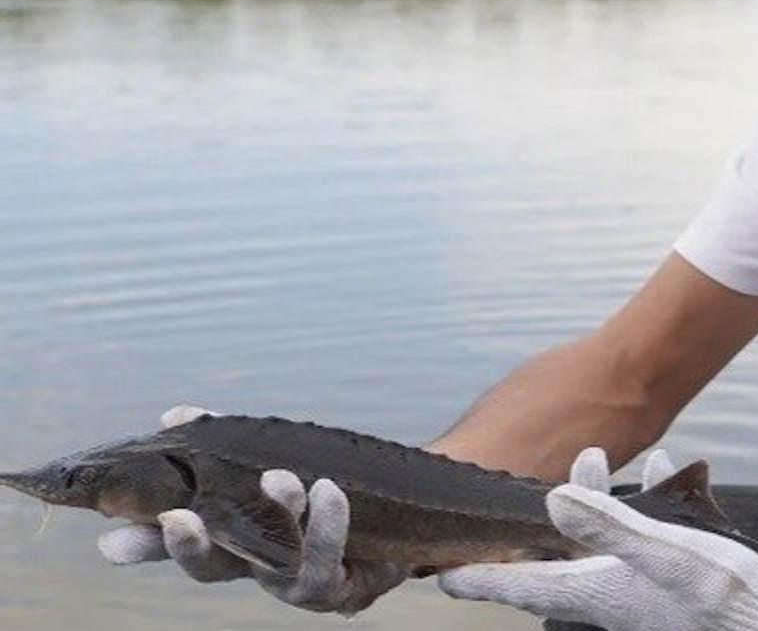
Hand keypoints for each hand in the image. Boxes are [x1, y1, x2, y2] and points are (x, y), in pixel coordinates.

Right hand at [98, 405, 406, 614]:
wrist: (401, 518)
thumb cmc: (323, 491)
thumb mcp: (272, 460)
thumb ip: (224, 444)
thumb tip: (175, 415)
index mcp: (239, 538)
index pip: (184, 540)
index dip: (146, 540)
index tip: (111, 533)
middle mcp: (262, 566)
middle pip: (217, 567)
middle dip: (191, 547)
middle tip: (178, 518)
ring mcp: (300, 581)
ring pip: (278, 564)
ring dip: (278, 519)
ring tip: (279, 477)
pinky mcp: (343, 586)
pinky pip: (329, 562)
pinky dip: (327, 525)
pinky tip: (328, 490)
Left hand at [440, 447, 757, 630]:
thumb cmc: (721, 594)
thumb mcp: (659, 550)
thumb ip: (604, 524)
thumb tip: (550, 499)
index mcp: (597, 592)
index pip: (523, 584)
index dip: (482, 577)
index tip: (441, 573)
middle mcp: (613, 595)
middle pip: (558, 557)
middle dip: (543, 520)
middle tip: (520, 492)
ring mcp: (645, 590)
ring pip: (604, 540)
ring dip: (600, 499)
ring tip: (598, 458)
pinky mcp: (676, 580)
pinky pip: (648, 536)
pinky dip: (649, 503)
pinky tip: (667, 471)